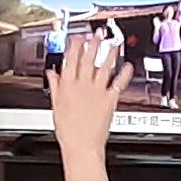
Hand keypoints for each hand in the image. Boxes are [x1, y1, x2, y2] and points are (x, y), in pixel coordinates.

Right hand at [45, 31, 132, 151]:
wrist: (81, 146)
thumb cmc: (68, 130)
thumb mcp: (55, 105)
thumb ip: (55, 86)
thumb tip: (51, 74)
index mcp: (67, 86)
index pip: (70, 60)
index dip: (75, 46)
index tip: (79, 36)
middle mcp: (82, 86)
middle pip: (88, 60)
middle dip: (93, 44)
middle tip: (98, 33)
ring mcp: (97, 91)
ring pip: (103, 67)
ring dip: (109, 54)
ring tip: (114, 44)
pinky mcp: (109, 100)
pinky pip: (118, 83)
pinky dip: (124, 73)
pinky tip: (128, 66)